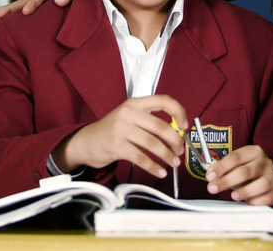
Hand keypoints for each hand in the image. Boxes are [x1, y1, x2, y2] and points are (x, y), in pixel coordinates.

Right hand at [0, 0, 94, 17]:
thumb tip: (59, 2)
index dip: (33, 2)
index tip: (26, 12)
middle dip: (11, 8)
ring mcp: (47, 0)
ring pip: (28, 6)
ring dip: (14, 13)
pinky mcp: (50, 8)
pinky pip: (37, 13)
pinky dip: (27, 19)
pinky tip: (16, 27)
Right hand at [53, 94, 186, 178]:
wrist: (87, 142)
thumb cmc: (113, 131)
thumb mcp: (130, 118)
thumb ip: (150, 122)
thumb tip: (177, 135)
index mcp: (135, 103)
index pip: (163, 100)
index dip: (179, 112)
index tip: (185, 126)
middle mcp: (128, 112)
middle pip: (161, 126)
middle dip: (175, 141)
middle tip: (180, 151)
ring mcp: (121, 128)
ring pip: (153, 143)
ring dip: (167, 156)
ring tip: (173, 162)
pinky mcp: (117, 145)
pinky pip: (141, 158)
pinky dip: (154, 167)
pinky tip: (160, 171)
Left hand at [205, 145, 272, 205]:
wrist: (268, 179)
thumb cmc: (248, 172)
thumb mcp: (238, 165)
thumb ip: (225, 169)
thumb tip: (211, 177)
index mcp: (254, 152)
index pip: (236, 157)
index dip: (221, 167)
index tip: (209, 177)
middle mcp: (265, 162)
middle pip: (245, 171)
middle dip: (226, 181)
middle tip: (212, 188)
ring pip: (260, 184)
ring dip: (244, 192)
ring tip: (232, 196)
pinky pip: (266, 198)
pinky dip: (255, 202)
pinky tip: (247, 201)